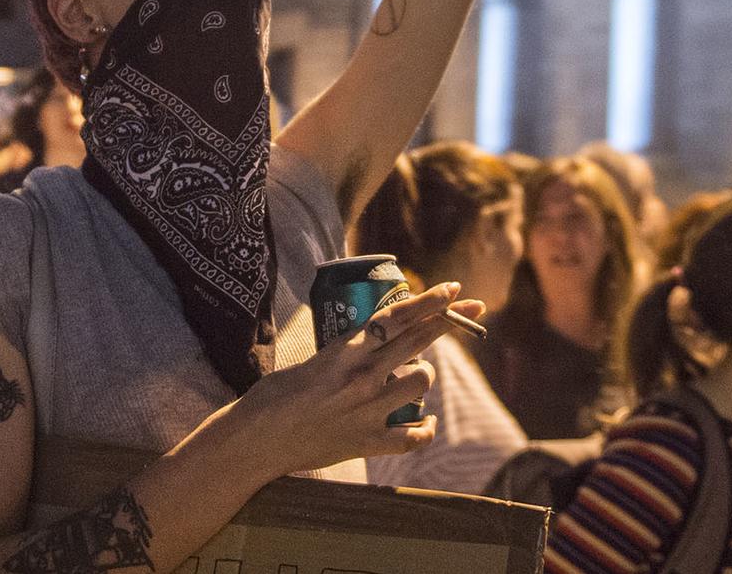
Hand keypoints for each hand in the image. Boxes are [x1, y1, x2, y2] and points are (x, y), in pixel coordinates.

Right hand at [225, 282, 480, 477]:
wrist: (257, 441)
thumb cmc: (274, 397)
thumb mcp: (312, 360)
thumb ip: (346, 352)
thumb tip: (375, 341)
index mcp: (345, 351)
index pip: (397, 318)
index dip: (429, 302)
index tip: (452, 289)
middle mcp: (363, 377)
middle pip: (419, 341)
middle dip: (450, 319)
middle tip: (474, 306)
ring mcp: (369, 412)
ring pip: (422, 381)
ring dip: (423, 376)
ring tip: (412, 378)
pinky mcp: (368, 443)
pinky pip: (416, 435)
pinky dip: (425, 427)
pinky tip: (425, 422)